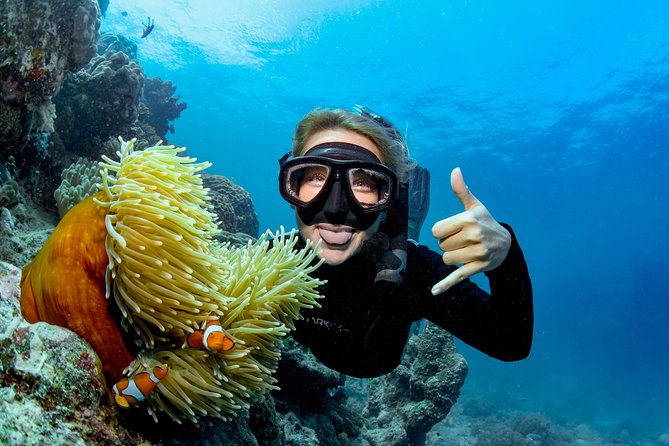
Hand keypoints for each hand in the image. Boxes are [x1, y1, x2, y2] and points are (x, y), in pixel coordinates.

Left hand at [430, 167, 510, 294]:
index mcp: (469, 219)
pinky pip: (457, 276)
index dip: (442, 231)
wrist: (507, 245)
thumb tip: (455, 170)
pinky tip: (434, 292)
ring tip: (466, 250)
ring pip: (446, 259)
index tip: (454, 230)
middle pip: (441, 245)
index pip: (437, 230)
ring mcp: (477, 252)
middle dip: (449, 244)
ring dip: (452, 257)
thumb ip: (461, 190)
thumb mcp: (475, 206)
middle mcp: (474, 235)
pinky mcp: (477, 267)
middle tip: (463, 240)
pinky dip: (445, 285)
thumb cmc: (485, 222)